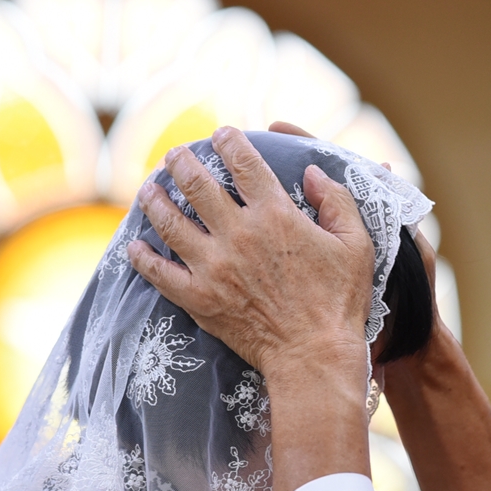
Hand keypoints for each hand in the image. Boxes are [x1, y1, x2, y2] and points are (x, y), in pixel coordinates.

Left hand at [127, 125, 377, 490]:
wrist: (314, 356)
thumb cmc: (340, 302)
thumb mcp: (355, 245)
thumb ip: (336, 202)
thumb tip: (313, 172)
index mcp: (275, 216)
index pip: (244, 164)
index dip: (229, 142)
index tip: (220, 134)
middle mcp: (238, 235)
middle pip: (197, 185)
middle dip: (181, 163)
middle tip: (174, 156)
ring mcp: (213, 267)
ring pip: (170, 222)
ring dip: (155, 200)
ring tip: (148, 189)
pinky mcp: (198, 299)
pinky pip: (159, 273)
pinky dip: (143, 258)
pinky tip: (134, 246)